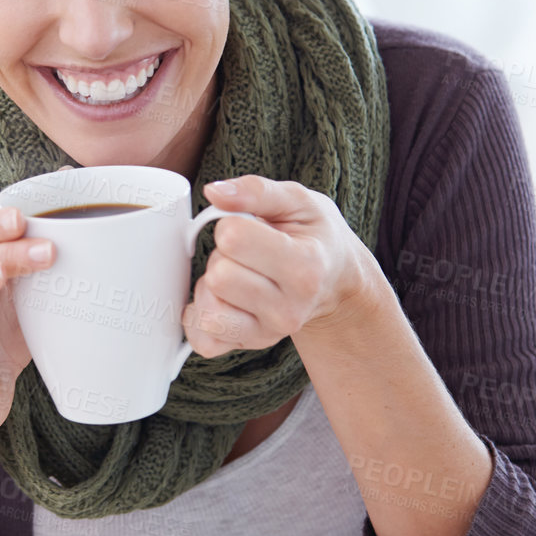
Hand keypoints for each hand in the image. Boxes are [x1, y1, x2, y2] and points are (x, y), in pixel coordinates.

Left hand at [181, 175, 374, 357]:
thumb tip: (214, 191)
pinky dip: (200, 317)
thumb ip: (255, 191)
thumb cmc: (314, 236)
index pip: (233, 238)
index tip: (249, 226)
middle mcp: (289, 308)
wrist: (334, 280)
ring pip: (208, 310)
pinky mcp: (250, 345)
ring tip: (237, 274)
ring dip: (211, 286)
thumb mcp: (298, 201)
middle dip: (222, 255)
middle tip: (245, 253)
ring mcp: (269, 332)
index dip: (231, 224)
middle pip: (218, 276)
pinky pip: (203, 340)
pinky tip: (220, 299)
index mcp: (305, 267)